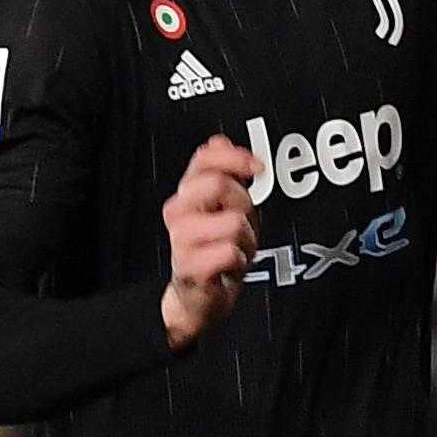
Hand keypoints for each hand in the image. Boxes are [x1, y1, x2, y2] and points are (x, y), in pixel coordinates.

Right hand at [160, 136, 261, 347]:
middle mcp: (179, 211)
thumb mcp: (226, 207)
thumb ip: (226, 174)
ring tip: (237, 248)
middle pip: (218, 185)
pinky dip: (240, 260)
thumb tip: (221, 141)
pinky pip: (230, 252)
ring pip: (232, 222)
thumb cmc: (215, 249)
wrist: (199, 296)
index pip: (205, 157)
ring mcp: (181, 238)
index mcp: (188, 192)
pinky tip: (230, 265)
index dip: (234, 157)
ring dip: (247, 239)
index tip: (257, 167)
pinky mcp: (190, 266)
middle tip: (244, 222)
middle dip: (245, 205)